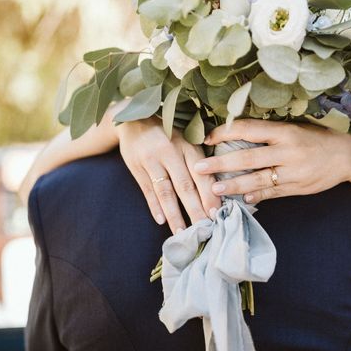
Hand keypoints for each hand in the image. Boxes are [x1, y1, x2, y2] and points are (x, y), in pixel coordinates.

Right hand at [116, 117, 220, 233]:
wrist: (133, 118)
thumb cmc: (168, 133)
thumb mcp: (186, 139)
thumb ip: (199, 160)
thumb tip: (217, 190)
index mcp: (187, 145)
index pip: (201, 174)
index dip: (209, 195)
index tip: (217, 213)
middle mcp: (170, 152)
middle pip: (185, 186)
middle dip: (196, 210)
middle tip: (204, 229)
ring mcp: (151, 160)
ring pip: (165, 191)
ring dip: (174, 214)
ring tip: (182, 232)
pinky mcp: (136, 166)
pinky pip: (147, 190)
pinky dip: (154, 206)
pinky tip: (161, 220)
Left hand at [193, 119, 350, 203]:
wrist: (349, 155)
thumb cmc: (318, 137)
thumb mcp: (295, 127)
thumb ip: (270, 134)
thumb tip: (236, 134)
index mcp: (286, 131)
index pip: (249, 129)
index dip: (225, 133)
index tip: (207, 138)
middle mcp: (288, 151)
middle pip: (248, 157)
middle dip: (221, 163)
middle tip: (199, 167)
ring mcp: (294, 172)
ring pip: (258, 180)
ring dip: (234, 186)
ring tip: (215, 190)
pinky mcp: (298, 188)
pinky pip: (273, 193)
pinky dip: (257, 196)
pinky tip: (243, 200)